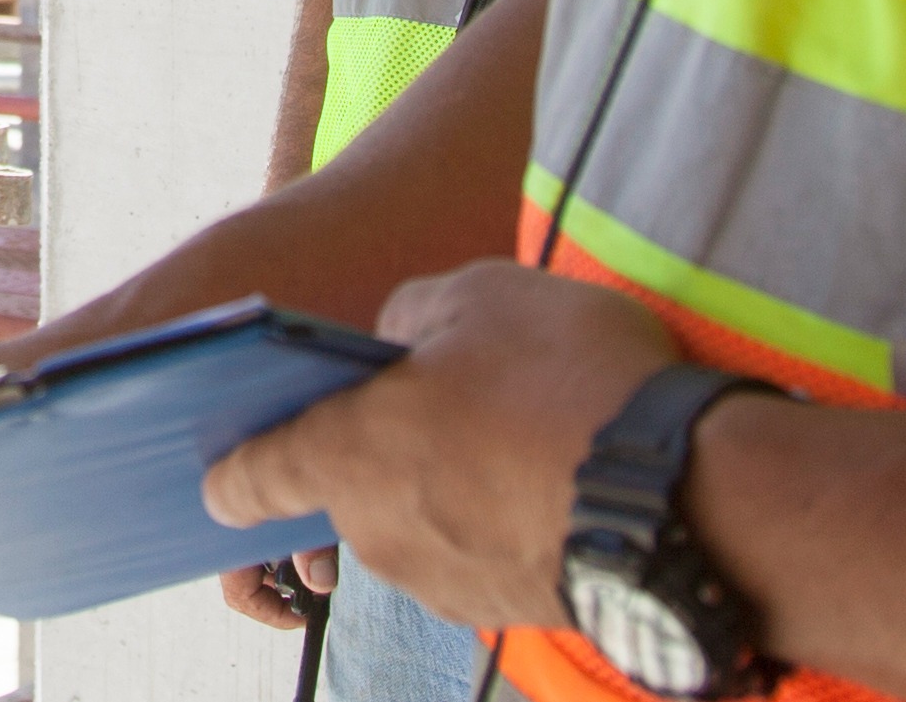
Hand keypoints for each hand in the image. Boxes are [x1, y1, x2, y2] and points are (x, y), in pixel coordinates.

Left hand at [202, 261, 680, 633]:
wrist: (685, 498)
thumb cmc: (568, 385)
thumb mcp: (480, 296)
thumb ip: (411, 317)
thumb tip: (402, 344)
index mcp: (348, 456)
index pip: (252, 478)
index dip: (236, 472)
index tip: (220, 477)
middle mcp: (379, 534)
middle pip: (355, 491)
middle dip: (390, 452)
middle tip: (453, 401)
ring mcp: (445, 584)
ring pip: (423, 523)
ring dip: (454, 485)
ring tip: (529, 431)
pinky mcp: (510, 610)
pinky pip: (486, 552)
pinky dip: (506, 519)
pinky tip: (562, 476)